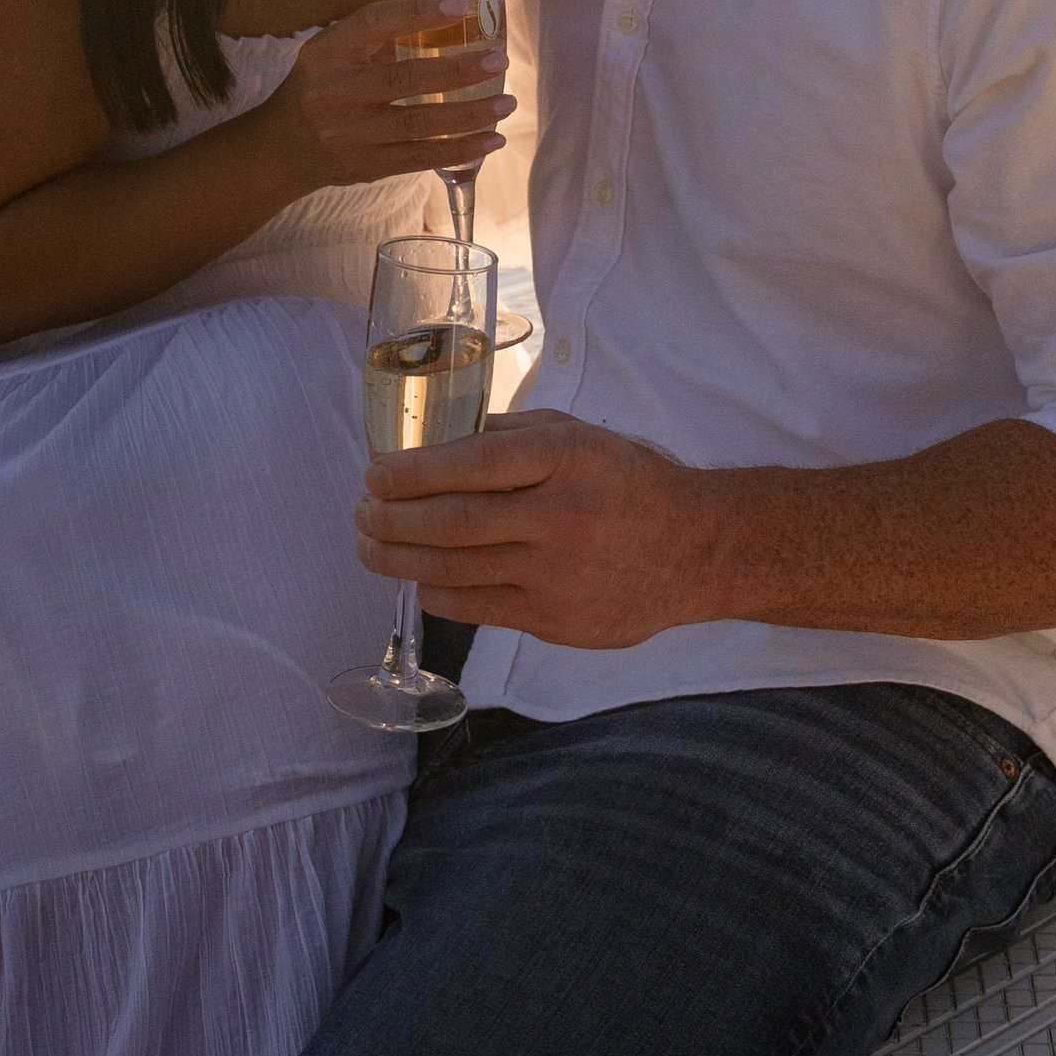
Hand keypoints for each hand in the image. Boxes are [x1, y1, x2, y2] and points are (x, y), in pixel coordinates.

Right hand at [258, 0, 513, 194]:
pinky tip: (492, 140)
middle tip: (500, 60)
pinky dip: (460, 149)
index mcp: (327, 51)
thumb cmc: (326, 83)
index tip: (462, 6)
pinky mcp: (366, 166)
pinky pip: (419, 158)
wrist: (283, 146)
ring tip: (507, 103)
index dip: (418, 13)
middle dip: (457, 70)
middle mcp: (334, 92)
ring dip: (469, 114)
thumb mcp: (335, 49)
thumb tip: (455, 10)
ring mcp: (349, 134)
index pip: (373, 23)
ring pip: (417, 124)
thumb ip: (381, 32)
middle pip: (402, 79)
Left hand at [356, 409, 719, 647]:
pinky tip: (417, 580)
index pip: (470, 464)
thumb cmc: (629, 483)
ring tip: (369, 547)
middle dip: (391, 519)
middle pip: (452, 522)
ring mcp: (556, 574)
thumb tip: (431, 441)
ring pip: (454, 569)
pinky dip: (435, 592)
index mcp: (565, 458)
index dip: (410, 472)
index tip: (373, 474)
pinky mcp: (554, 619)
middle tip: (360, 513)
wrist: (696, 551)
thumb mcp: (580, 437)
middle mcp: (560, 516)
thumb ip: (511, 435)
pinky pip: (475, 608)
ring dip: (399, 559)